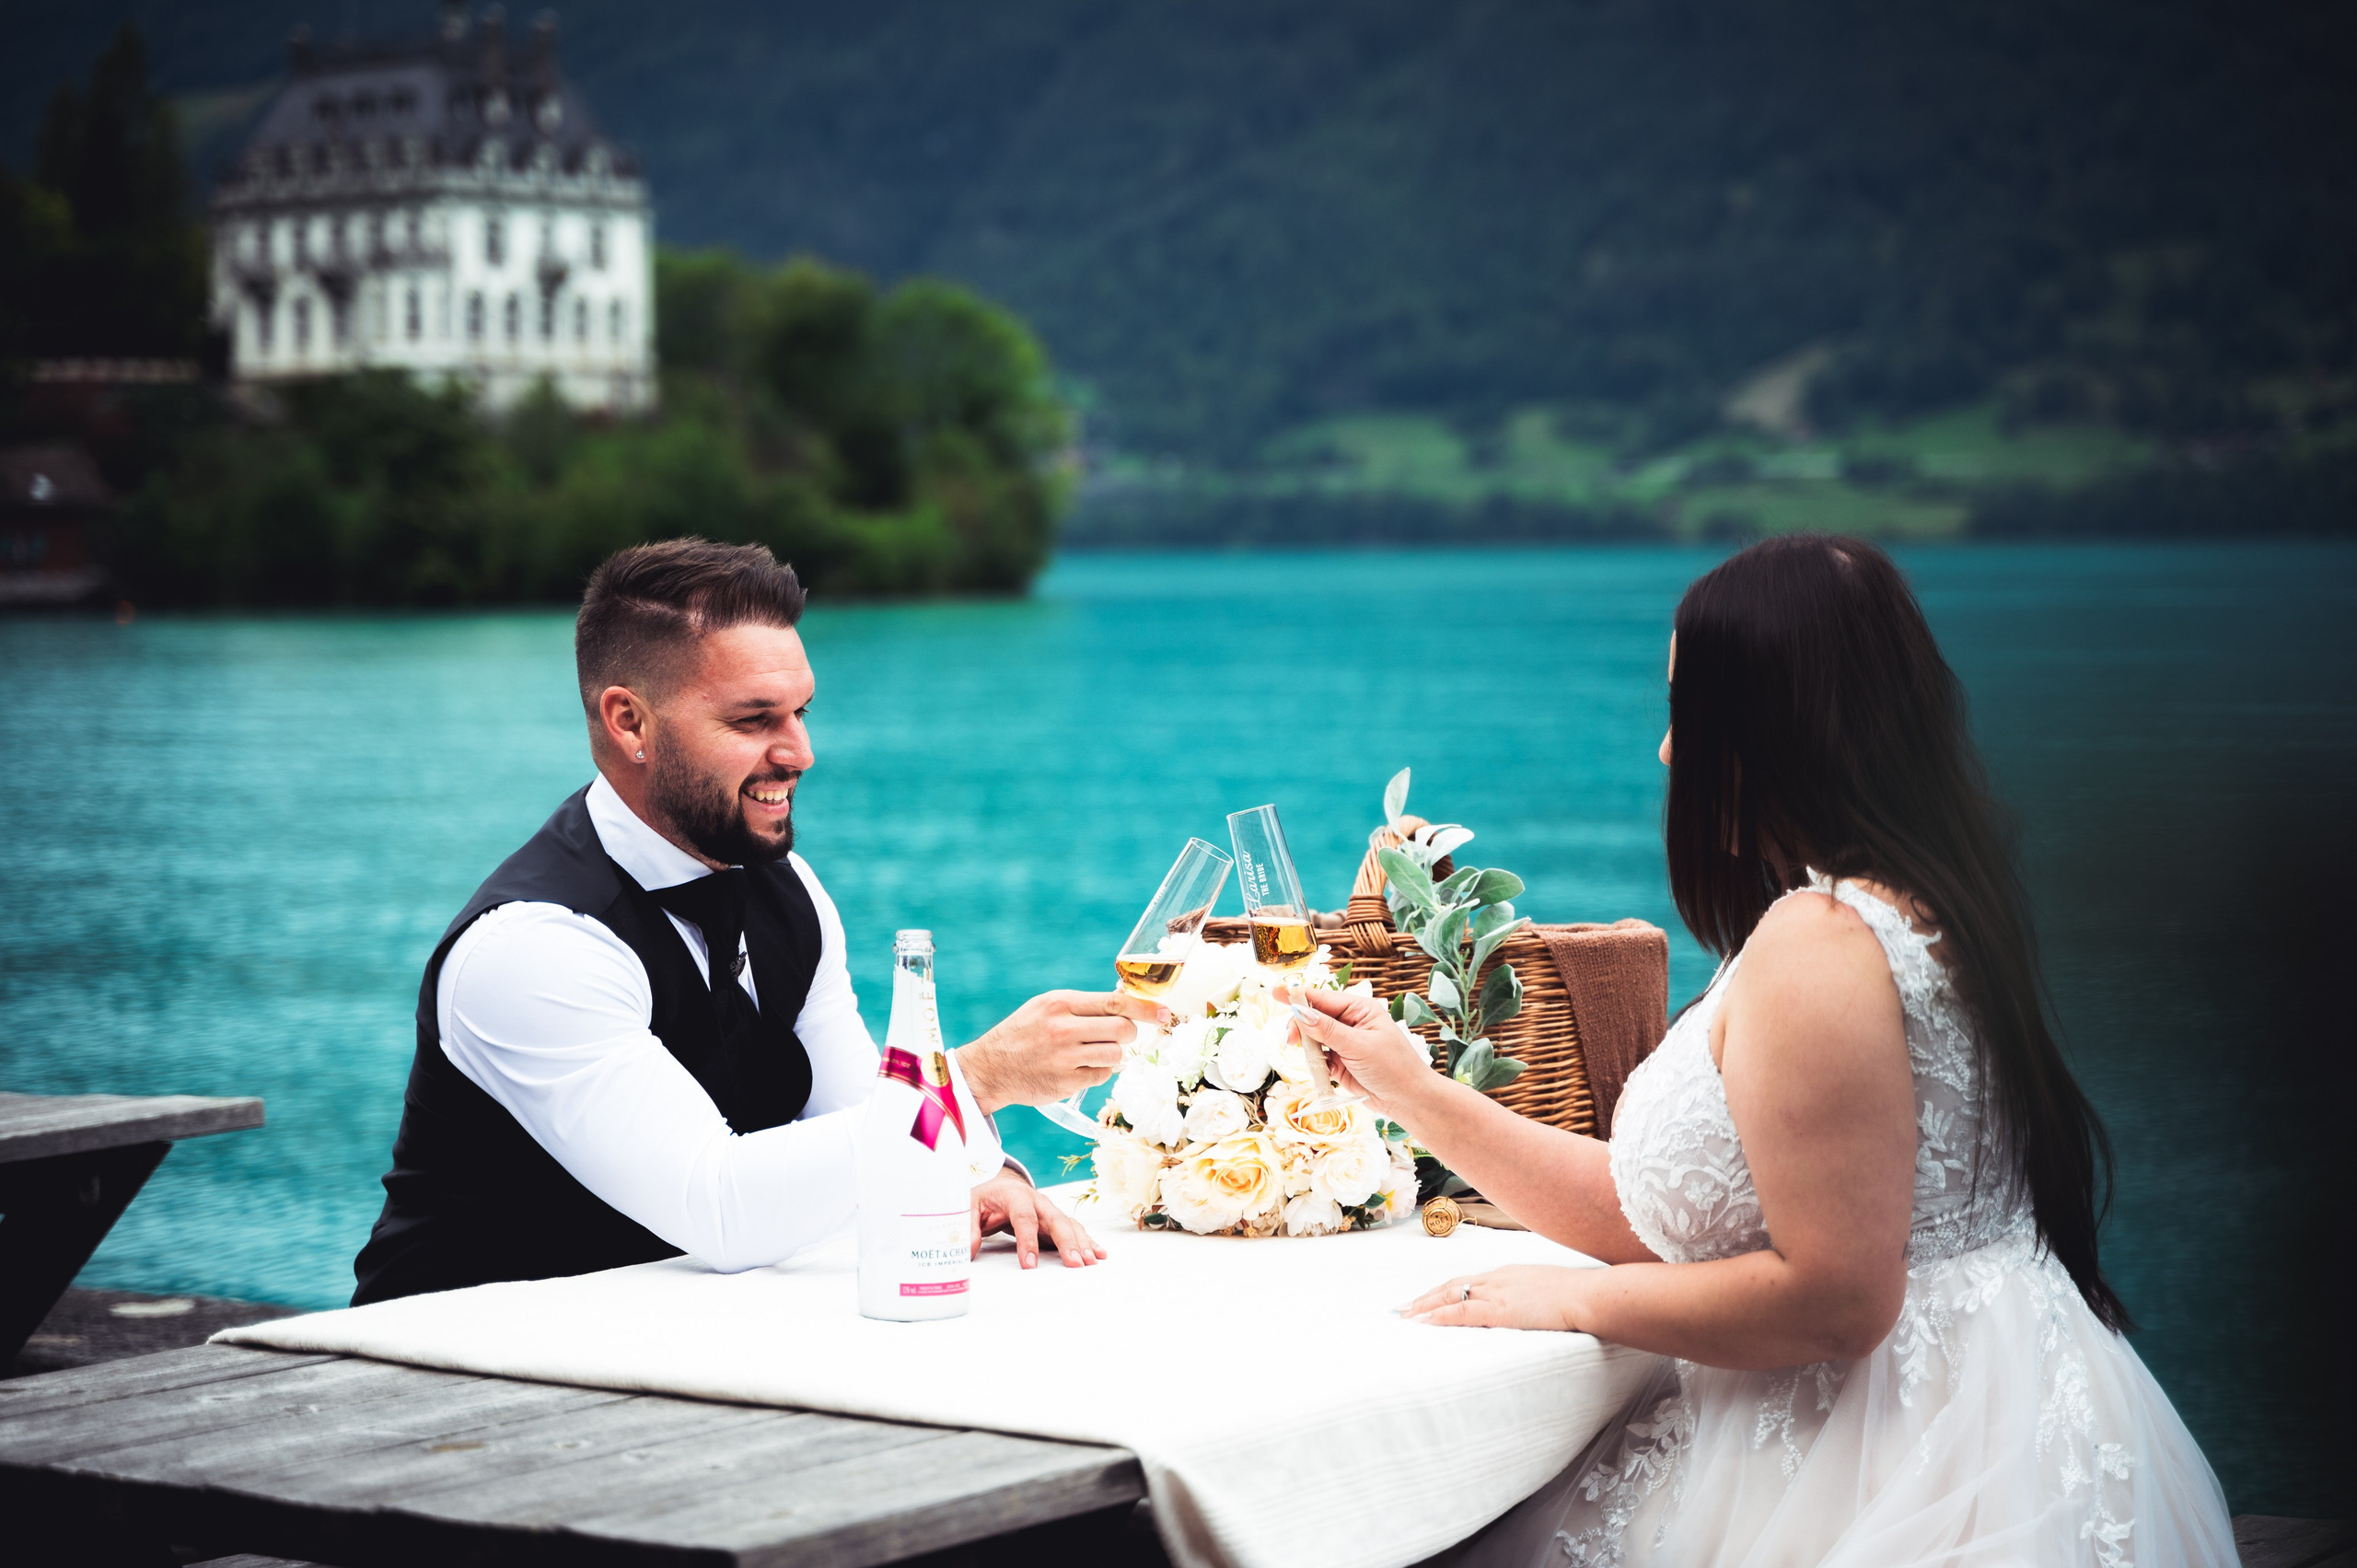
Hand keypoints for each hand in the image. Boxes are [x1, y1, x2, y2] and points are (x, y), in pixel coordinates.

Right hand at [959, 990, 1167, 1112]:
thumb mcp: (1046, 1007)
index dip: (1146, 1009)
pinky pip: (1102, 1076)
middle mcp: (1064, 1029)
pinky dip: (1098, 1072)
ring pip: (1116, 1055)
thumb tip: (1126, 1005)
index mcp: (1061, 1003)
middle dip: (1129, 1033)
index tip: (1165, 1013)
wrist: (989, 1068)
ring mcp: (1065, 1058)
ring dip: (1112, 1054)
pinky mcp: (1066, 1083)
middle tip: (1117, 1036)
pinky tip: (1079, 1068)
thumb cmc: (1023, 1033)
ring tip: (1090, 1053)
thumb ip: (1082, 1005)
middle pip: (1123, 1030)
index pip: (1115, 1003)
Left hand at [971, 1170, 1105, 1268]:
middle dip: (1067, 1242)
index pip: (1024, 1218)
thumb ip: (968, 1228)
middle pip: (1056, 1220)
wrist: (1000, 1182)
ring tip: (1091, 1262)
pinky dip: (1087, 1241)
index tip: (1030, 1265)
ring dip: (1082, 1243)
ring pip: (1069, 1225)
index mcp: (1016, 1196)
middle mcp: (1038, 1201)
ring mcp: (1050, 1211)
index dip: (1028, 1241)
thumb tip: (967, 1251)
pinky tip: (1099, 1254)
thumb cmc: (985, 1196)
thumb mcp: (969, 1207)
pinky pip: (1074, 1230)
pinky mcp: (1055, 1221)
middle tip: (1075, 1263)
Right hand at [1284, 985, 1441, 1120]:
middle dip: (1299, 1027)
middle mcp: (1349, 1022)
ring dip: (1307, 1047)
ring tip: (1311, 1060)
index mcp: (1359, 1009)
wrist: (1409, 1101)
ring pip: (1312, 1038)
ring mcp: (1343, 1043)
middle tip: (1290, 1041)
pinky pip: (1317, 1058)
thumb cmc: (1393, 1067)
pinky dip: (1313, 1063)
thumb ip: (1327, 1030)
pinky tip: (1321, 1071)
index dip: (1297, 996)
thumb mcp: (1359, 1046)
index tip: (1274, 993)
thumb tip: (1300, 1012)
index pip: (1322, 998)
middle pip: (1312, 1017)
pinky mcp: (1339, 1063)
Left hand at [1401, 1264, 1589, 1329]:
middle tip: (1402, 1308)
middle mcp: (1497, 1278)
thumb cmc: (1577, 1295)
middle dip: (1425, 1297)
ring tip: (1405, 1317)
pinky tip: (1425, 1322)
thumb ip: (1529, 1297)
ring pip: (1451, 1296)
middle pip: (1452, 1285)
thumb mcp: (1546, 1291)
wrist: (1588, 1295)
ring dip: (1425, 1307)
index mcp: (1507, 1274)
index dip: (1443, 1290)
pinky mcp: (1501, 1309)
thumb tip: (1524, 1308)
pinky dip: (1441, 1316)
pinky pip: (1463, 1311)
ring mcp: (1498, 1292)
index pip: (1466, 1281)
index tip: (1425, 1298)